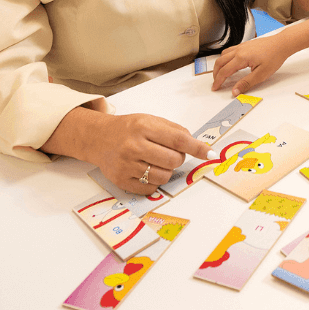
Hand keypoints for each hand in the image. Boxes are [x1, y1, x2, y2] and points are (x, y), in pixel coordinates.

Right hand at [88, 112, 211, 194]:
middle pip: (173, 160)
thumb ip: (174, 130)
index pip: (178, 139)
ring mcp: (126, 165)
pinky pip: (151, 188)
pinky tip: (147, 170)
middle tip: (170, 153)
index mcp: (144, 127)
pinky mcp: (121, 181)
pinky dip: (155, 181)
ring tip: (157, 161)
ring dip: (167, 170)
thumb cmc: (129, 128)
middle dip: (178, 158)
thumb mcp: (150, 120)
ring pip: (164, 176)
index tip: (210, 153)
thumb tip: (196, 145)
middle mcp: (134, 146)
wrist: (98, 138)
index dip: (197, 148)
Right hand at [212, 36, 293, 96]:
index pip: (224, 71)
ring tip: (221, 73)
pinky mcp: (245, 44)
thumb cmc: (274, 57)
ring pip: (223, 55)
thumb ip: (246, 83)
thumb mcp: (261, 74)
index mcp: (241, 58)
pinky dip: (225, 58)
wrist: (282, 44)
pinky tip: (230, 63)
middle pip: (220, 62)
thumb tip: (235, 91)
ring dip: (219, 65)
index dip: (218, 81)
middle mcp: (239, 50)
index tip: (215, 87)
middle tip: (216, 82)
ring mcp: (241, 46)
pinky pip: (230, 51)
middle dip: (216, 73)